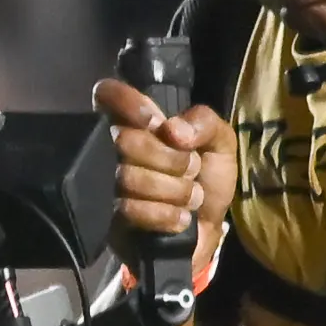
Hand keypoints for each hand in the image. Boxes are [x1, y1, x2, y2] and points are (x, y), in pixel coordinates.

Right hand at [95, 77, 237, 271]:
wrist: (206, 229)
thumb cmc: (208, 179)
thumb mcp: (221, 143)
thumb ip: (205, 122)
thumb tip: (172, 131)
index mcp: (136, 123)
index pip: (107, 95)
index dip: (127, 103)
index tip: (157, 123)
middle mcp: (111, 149)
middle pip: (124, 140)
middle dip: (170, 159)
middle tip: (191, 169)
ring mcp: (104, 183)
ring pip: (128, 177)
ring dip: (173, 190)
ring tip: (190, 197)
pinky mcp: (106, 216)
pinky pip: (129, 209)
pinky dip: (165, 214)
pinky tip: (179, 218)